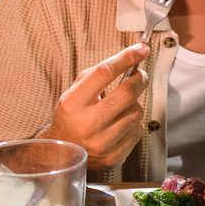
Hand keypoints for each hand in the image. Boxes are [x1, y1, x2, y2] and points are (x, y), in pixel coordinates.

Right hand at [37, 43, 149, 170]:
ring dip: (134, 104)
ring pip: (136, 112)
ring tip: (121, 106)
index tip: (141, 49)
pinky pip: (138, 130)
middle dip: (139, 79)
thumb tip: (132, 58)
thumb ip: (98, 74)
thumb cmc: (73, 116)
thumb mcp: (75, 92)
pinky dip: (133, 123)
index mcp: (73, 103)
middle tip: (140, 74)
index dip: (126, 58)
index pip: (104, 73)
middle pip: (126, 94)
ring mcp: (102, 143)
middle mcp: (87, 124)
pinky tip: (120, 125)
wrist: (63, 154)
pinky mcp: (115, 156)